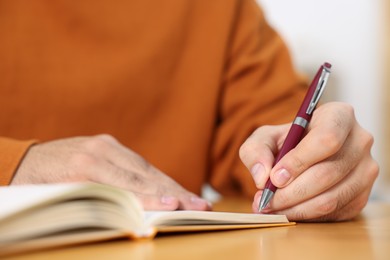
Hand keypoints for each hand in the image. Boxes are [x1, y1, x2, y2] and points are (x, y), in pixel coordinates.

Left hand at [11, 134, 209, 210]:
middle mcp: (98, 152)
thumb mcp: (60, 201)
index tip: (176, 205)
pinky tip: (172, 187)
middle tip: (200, 204)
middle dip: (174, 192)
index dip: (153, 197)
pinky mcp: (108, 143)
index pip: (127, 187)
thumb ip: (97, 206)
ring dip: (171, 184)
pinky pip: (137, 162)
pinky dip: (156, 176)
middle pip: (143, 175)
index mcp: (83, 168)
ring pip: (145, 167)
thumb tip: (132, 217)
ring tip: (194, 198)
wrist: (22, 160)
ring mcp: (105, 144)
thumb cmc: (37, 188)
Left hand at [239, 102, 378, 221]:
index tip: (275, 177)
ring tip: (271, 209)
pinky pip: (335, 212)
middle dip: (291, 192)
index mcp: (338, 116)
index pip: (326, 139)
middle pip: (328, 173)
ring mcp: (365, 170)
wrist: (303, 154)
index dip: (299, 161)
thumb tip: (262, 176)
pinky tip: (287, 211)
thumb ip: (256, 151)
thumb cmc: (286, 142)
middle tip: (266, 201)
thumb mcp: (265, 137)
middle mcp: (359, 141)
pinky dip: (307, 216)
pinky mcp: (362, 194)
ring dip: (296, 209)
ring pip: (332, 198)